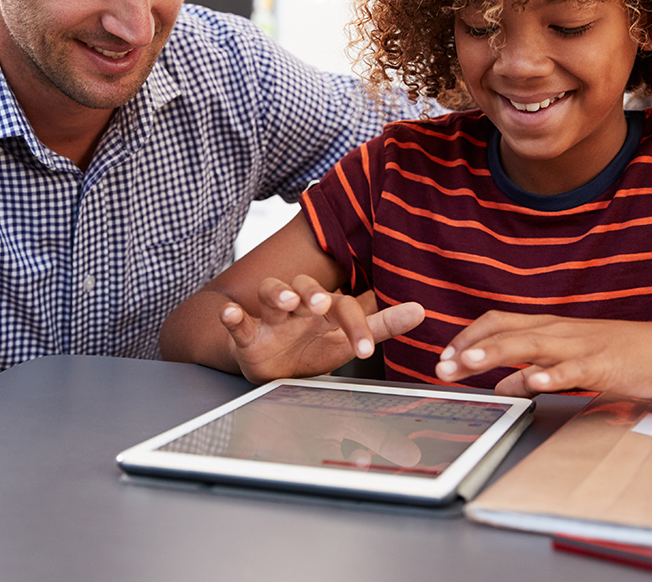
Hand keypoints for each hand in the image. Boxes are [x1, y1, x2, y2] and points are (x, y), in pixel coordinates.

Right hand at [221, 276, 423, 383]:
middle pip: (309, 288)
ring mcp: (272, 317)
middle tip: (323, 303)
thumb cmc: (311, 347)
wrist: (269, 364)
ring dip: (279, 292)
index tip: (366, 350)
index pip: (347, 307)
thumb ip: (381, 326)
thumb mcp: (347, 341)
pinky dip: (233, 316)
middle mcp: (301, 305)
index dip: (358, 326)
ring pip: (272, 292)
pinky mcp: (247, 333)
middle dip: (315, 293)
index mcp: (328, 308)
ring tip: (287, 299)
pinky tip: (231, 313)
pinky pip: (238, 320)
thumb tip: (420, 309)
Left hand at [434, 311, 651, 398]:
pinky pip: (572, 370)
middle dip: (470, 349)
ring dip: (498, 353)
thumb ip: (531, 370)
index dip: (468, 336)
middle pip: (506, 333)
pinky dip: (552, 376)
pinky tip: (534, 384)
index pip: (497, 323)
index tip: (445, 355)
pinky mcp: (600, 365)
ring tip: (471, 363)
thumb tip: (500, 386)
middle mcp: (556, 331)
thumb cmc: (613, 354)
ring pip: (532, 345)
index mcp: (546, 327)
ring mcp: (577, 347)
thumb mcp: (565, 361)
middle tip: (442, 366)